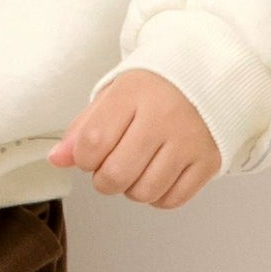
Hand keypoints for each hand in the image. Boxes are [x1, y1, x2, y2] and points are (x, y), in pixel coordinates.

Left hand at [48, 69, 222, 208]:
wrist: (213, 71)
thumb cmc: (158, 87)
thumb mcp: (115, 96)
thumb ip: (82, 128)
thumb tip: (57, 158)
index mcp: (135, 93)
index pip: (91, 145)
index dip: (84, 158)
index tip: (93, 151)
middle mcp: (164, 117)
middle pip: (114, 177)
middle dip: (106, 178)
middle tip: (116, 161)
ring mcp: (189, 140)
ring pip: (142, 193)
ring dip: (133, 188)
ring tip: (142, 164)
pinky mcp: (208, 161)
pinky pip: (170, 200)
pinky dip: (160, 195)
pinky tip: (162, 170)